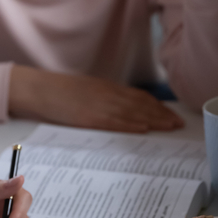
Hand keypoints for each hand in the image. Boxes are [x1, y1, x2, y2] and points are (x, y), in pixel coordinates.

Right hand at [8, 65, 183, 132]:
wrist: (38, 88)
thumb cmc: (59, 91)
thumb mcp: (86, 91)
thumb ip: (104, 98)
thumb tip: (122, 109)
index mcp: (106, 88)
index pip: (139, 96)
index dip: (157, 106)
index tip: (172, 114)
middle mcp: (107, 94)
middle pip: (141, 104)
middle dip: (162, 114)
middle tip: (179, 124)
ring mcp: (99, 105)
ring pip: (132, 113)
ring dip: (153, 120)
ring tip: (169, 128)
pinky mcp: (89, 116)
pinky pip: (114, 121)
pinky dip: (131, 125)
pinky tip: (143, 129)